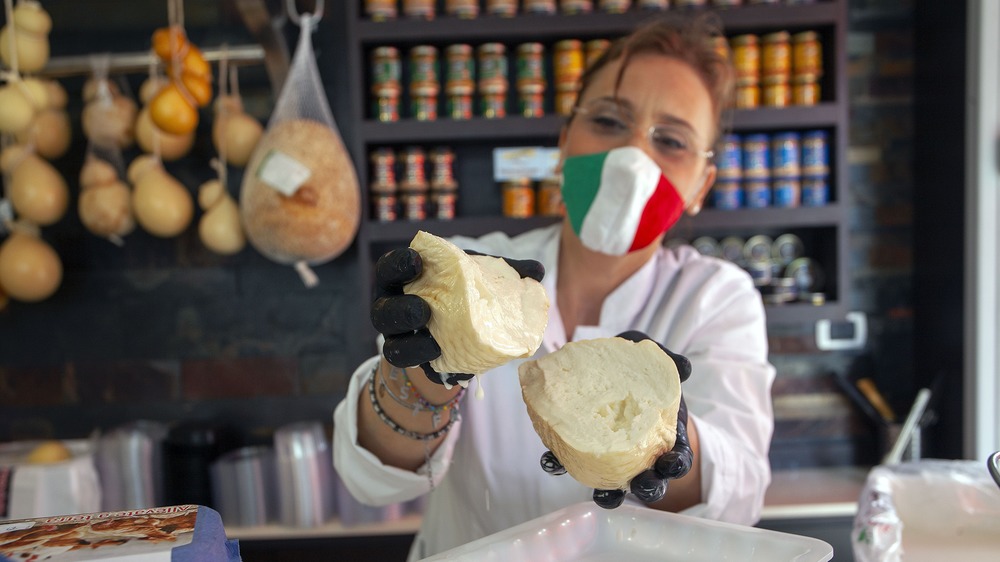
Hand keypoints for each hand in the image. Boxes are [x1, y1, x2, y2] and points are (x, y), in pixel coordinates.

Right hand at [370, 247, 544, 385]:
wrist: (457, 337)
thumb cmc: (464, 296)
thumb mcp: (478, 280)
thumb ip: (503, 273)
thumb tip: (537, 270)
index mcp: (406, 279)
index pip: (391, 266)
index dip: (399, 263)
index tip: (416, 261)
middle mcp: (394, 305)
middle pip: (383, 308)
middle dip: (400, 309)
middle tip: (422, 309)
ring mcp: (397, 336)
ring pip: (390, 343)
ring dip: (409, 342)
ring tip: (432, 342)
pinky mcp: (409, 360)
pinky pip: (407, 366)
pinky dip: (421, 362)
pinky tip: (439, 358)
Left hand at [540, 330, 692, 508]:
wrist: (614, 377)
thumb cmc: (641, 377)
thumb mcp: (656, 366)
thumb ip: (670, 362)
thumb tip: (685, 366)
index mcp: (663, 439)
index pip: (677, 459)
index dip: (676, 464)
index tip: (672, 463)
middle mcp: (640, 457)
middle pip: (650, 481)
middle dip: (648, 487)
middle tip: (643, 485)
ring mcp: (610, 459)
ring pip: (613, 486)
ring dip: (610, 495)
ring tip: (603, 496)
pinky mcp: (581, 452)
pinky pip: (572, 463)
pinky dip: (561, 464)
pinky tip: (551, 460)